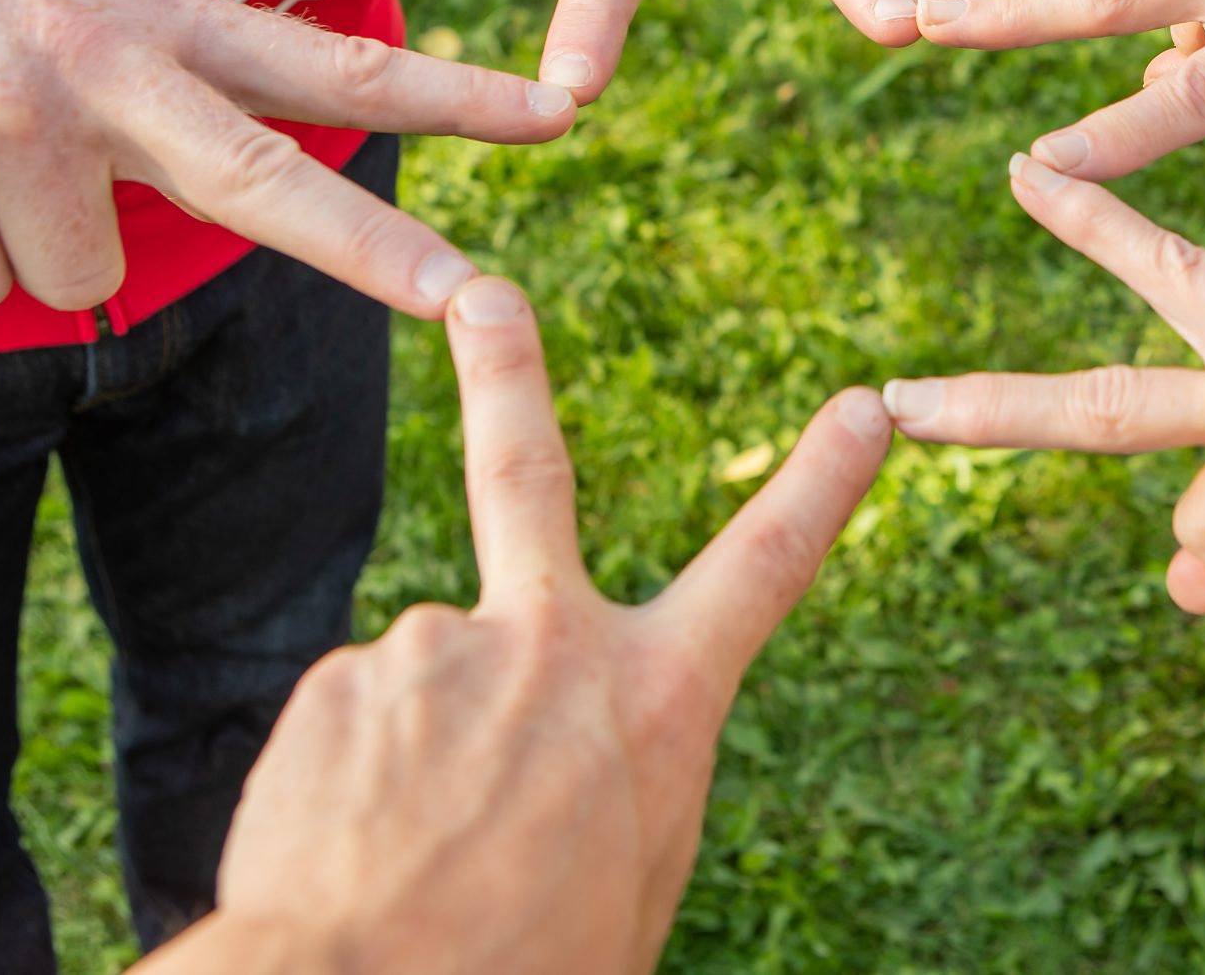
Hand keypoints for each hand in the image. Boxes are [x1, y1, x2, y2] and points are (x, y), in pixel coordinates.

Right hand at [0, 0, 573, 317]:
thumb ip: (182, 82)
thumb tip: (259, 198)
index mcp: (167, 18)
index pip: (338, 65)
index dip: (458, 96)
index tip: (563, 113)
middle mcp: (109, 66)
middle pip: (268, 183)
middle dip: (380, 251)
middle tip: (476, 299)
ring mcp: (14, 118)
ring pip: (80, 278)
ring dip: (28, 240)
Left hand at [184, 277, 890, 974]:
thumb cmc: (525, 969)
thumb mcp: (629, 877)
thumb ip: (609, 780)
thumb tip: (557, 759)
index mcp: (659, 700)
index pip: (766, 567)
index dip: (823, 482)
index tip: (864, 406)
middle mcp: (551, 643)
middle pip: (527, 469)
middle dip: (507, 368)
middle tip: (481, 296)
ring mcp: (436, 647)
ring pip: (432, 686)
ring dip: (420, 758)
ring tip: (413, 864)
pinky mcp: (340, 683)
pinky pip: (356, 731)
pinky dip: (357, 788)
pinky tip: (360, 858)